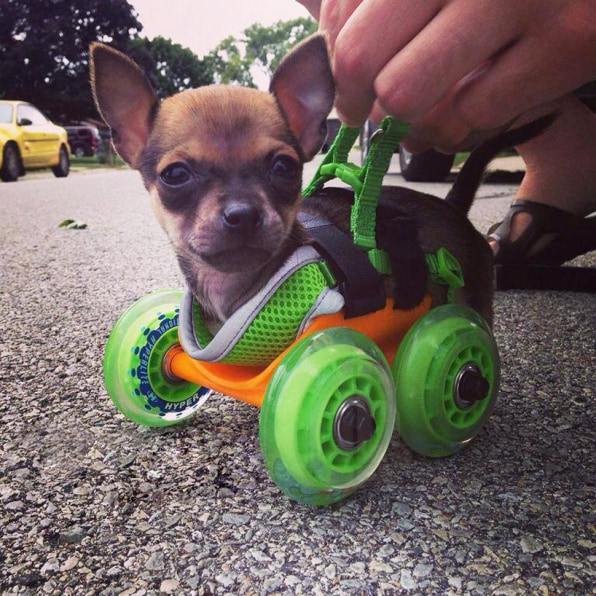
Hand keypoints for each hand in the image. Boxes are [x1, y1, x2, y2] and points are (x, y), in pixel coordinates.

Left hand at [299, 0, 595, 151]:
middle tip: (363, 109)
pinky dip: (457, 128)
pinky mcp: (570, 44)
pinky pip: (469, 117)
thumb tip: (306, 0)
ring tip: (417, 114)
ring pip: (406, 96)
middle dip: (354, 98)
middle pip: (360, 57)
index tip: (348, 80)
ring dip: (404, 121)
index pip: (340, 16)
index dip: (335, 60)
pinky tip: (465, 111)